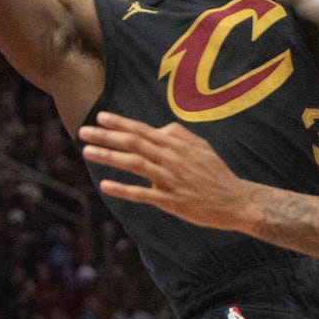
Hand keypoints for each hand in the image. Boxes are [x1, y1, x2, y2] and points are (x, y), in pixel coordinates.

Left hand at [78, 111, 249, 230]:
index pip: (143, 130)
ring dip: (109, 157)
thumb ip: (179, 135)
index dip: (120, 123)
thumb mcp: (201, 146)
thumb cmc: (215, 172)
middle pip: (134, 143)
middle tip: (83, 131)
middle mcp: (171, 159)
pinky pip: (143, 193)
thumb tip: (160, 128)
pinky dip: (123, 189)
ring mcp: (170, 179)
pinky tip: (105, 185)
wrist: (235, 200)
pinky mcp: (171, 201)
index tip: (100, 116)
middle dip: (107, 136)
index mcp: (176, 145)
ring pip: (134, 164)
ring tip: (87, 151)